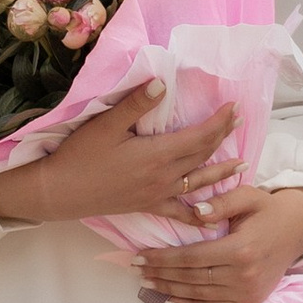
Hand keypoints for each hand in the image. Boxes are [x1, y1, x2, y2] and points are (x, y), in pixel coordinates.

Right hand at [0, 84, 235, 228]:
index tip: (234, 107)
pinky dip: (199, 214)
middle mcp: (164, 177)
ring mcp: (158, 194)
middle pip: (202, 155)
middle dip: (222, 137)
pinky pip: (180, 212)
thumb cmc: (81, 155)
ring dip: (222, 172)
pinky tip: (212, 219)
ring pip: (198, 182)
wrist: (60, 192)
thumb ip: (136, 104)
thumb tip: (162, 84)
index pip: (199, 137)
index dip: (219, 122)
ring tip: (242, 166)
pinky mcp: (148, 206)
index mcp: (157, 154)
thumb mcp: (106, 124)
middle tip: (238, 122)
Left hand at [141, 181, 302, 302]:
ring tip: (146, 281)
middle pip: (191, 278)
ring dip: (168, 289)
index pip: (192, 257)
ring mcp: (247, 293)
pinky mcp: (248, 302)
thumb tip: (196, 211)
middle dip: (160, 273)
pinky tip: (169, 300)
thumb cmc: (267, 210)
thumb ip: (222, 202)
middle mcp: (244, 276)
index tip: (140, 255)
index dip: (163, 258)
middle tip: (136, 268)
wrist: (296, 231)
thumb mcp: (248, 196)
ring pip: (198, 295)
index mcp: (242, 249)